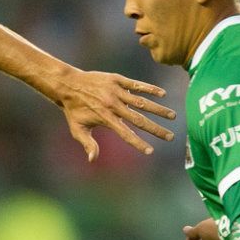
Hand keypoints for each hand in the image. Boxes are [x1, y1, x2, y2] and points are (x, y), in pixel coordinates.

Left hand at [50, 68, 174, 161]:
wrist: (68, 84)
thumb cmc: (73, 110)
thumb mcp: (77, 129)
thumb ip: (88, 144)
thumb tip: (92, 160)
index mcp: (105, 118)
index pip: (126, 134)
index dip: (138, 143)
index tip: (150, 151)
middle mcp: (113, 105)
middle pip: (139, 119)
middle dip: (156, 129)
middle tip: (170, 136)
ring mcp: (116, 92)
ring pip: (141, 102)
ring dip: (158, 109)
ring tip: (172, 116)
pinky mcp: (117, 80)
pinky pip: (136, 85)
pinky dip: (149, 89)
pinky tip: (162, 94)